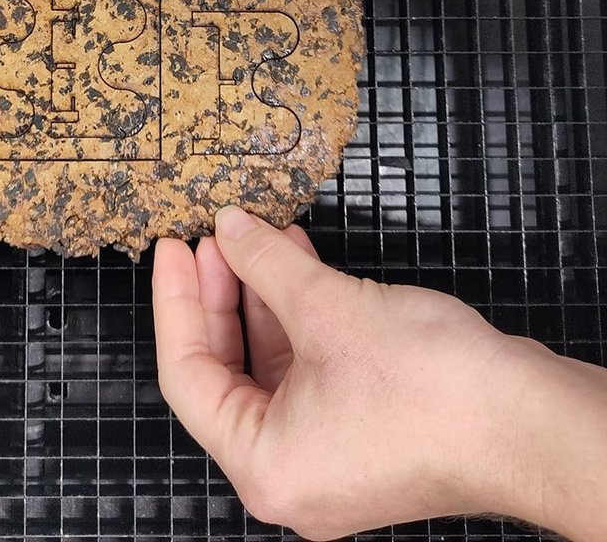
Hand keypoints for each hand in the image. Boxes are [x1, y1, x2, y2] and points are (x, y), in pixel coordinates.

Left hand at [153, 207, 606, 539]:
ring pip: (271, 369)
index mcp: (263, 464)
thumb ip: (265, 264)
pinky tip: (300, 265)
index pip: (187, 375)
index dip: (175, 303)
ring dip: (262, 299)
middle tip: (212, 238)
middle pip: (226, 373)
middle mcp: (290, 473)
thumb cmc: (431, 387)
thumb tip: (228, 228)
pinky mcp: (365, 436)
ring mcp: (330, 459)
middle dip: (220, 296)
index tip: (171, 248)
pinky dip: (299, 320)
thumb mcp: (327, 307)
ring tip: (258, 237)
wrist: (530, 421)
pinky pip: (309, 373)